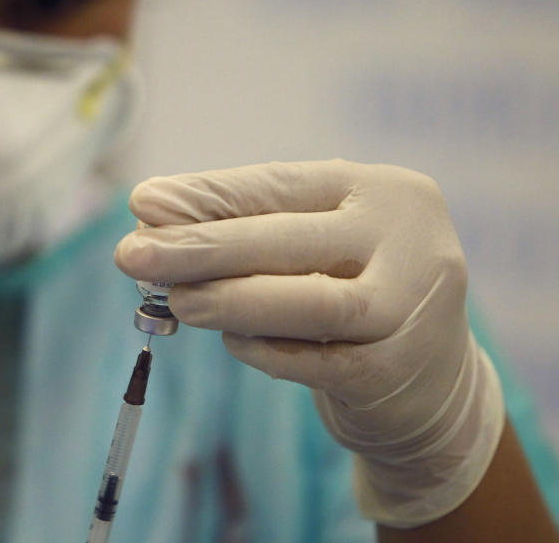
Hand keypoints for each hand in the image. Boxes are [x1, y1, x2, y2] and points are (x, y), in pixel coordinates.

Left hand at [114, 160, 504, 527]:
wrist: (434, 381)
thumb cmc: (355, 292)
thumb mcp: (316, 246)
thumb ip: (248, 229)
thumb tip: (151, 214)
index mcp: (382, 190)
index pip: (279, 185)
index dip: (208, 195)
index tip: (144, 203)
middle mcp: (407, 239)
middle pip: (286, 239)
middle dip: (200, 246)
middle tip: (132, 253)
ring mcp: (411, 307)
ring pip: (308, 301)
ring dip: (229, 300)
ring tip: (175, 301)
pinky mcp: (398, 370)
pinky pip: (317, 362)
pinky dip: (266, 350)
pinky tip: (232, 342)